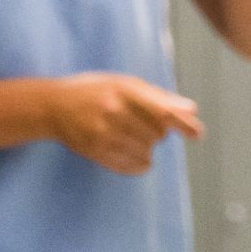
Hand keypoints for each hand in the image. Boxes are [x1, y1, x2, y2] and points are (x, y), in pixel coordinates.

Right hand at [47, 72, 201, 174]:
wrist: (53, 106)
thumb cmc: (95, 91)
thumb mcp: (124, 84)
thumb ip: (158, 97)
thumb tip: (192, 109)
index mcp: (123, 90)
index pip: (161, 110)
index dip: (182, 124)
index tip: (197, 135)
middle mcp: (113, 111)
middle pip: (156, 135)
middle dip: (158, 134)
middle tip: (145, 127)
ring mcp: (102, 133)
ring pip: (145, 153)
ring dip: (148, 150)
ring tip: (135, 139)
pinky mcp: (95, 151)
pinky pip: (130, 166)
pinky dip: (139, 165)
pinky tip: (138, 160)